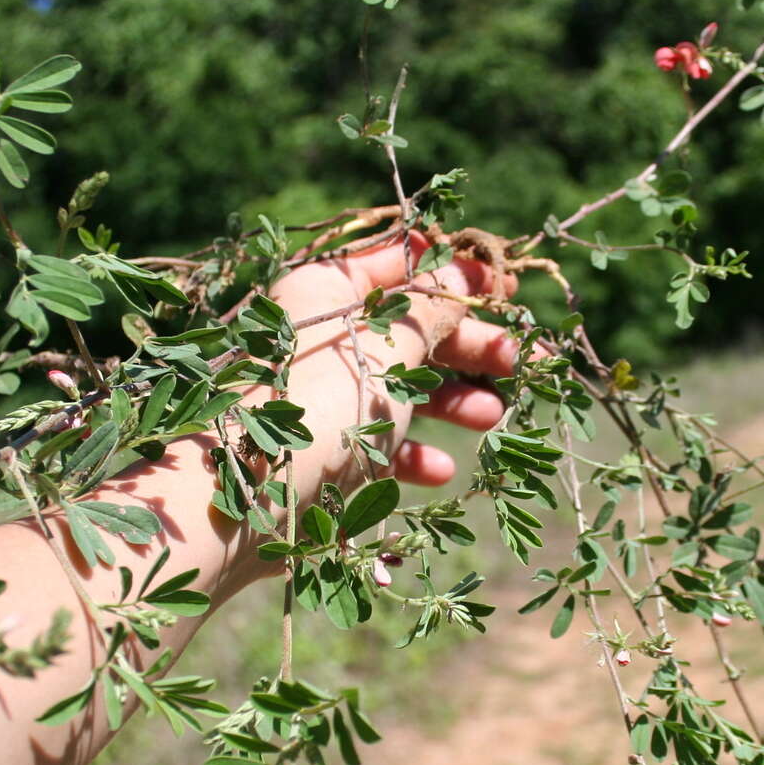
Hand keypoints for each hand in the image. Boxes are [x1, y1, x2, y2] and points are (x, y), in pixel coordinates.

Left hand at [268, 228, 518, 493]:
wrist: (243, 500)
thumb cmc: (325, 405)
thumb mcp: (393, 348)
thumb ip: (435, 309)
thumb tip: (466, 270)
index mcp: (327, 289)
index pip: (401, 263)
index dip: (458, 273)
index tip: (509, 290)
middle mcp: (317, 333)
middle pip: (408, 329)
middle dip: (468, 345)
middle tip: (520, 361)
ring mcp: (317, 394)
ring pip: (397, 385)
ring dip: (451, 399)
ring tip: (494, 416)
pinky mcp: (317, 449)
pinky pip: (374, 439)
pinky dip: (410, 450)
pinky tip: (442, 470)